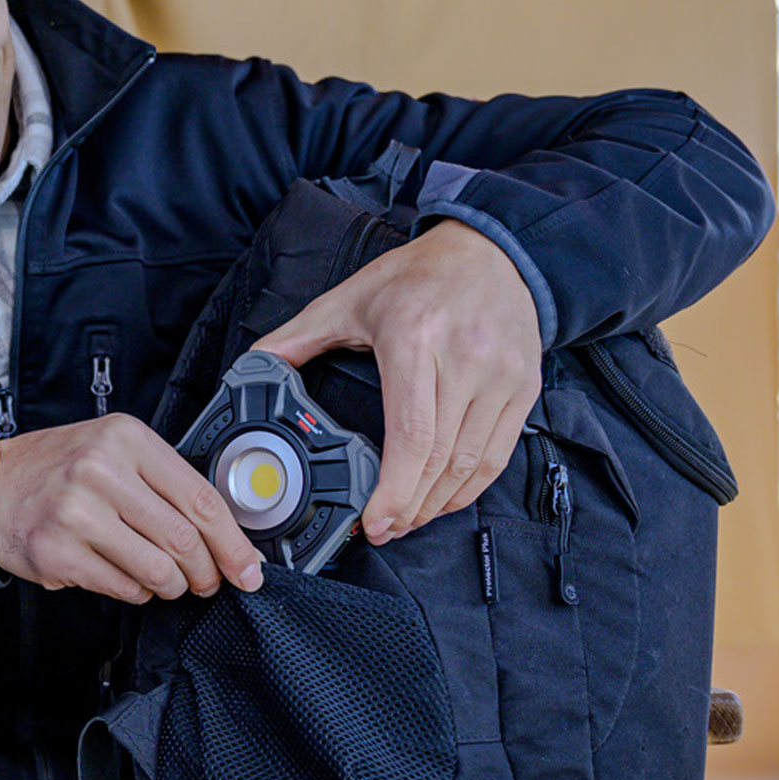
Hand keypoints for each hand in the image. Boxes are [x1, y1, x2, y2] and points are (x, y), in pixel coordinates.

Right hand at [0, 414, 264, 601]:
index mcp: (126, 438)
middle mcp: (102, 471)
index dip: (233, 543)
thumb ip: (166, 483)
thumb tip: (226, 536)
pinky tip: (128, 578)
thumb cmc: (61, 470)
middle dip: (206, 573)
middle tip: (207, 581)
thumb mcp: (114, 450)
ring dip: (172, 586)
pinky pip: (124, 588)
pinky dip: (137, 593)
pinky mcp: (59, 553)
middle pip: (185, 540)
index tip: (247, 568)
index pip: (201, 498)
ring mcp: (77, 513)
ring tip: (167, 581)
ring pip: (158, 571)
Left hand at [253, 220, 540, 540]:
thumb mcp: (349, 299)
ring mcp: (501, 376)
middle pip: (440, 460)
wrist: (490, 250)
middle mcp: (464, 360)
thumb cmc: (417, 276)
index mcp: (415, 340)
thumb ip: (298, 337)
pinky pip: (499, 454)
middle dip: (410, 508)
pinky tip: (445, 497)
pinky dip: (471, 486)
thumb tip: (255, 367)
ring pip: (471, 464)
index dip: (394, 490)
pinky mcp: (523, 388)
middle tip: (384, 529)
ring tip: (409, 519)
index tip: (374, 521)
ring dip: (438, 504)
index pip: (412, 435)